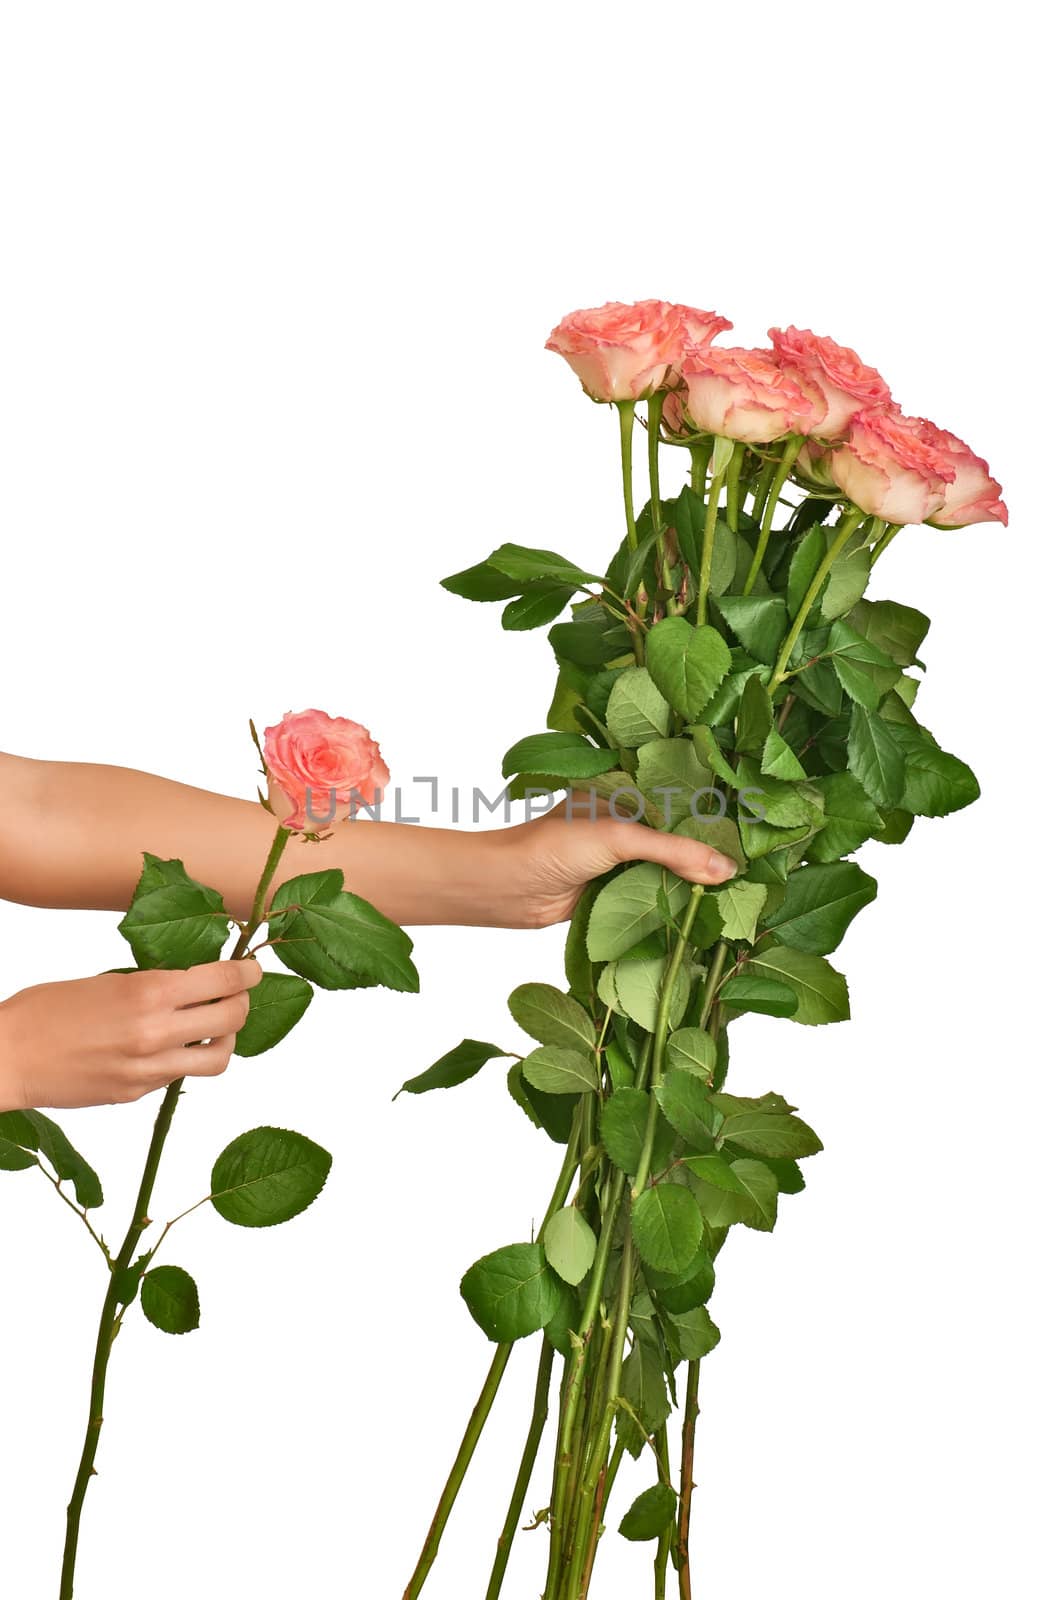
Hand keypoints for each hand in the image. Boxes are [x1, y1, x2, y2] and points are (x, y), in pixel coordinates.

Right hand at [0, 961, 262, 1111]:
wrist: (7, 1057)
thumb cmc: (46, 1010)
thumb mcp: (105, 982)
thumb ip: (151, 983)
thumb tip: (189, 981)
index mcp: (148, 992)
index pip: (223, 979)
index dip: (247, 972)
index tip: (253, 968)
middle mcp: (156, 1032)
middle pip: (232, 1018)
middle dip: (243, 1002)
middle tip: (238, 995)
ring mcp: (148, 1069)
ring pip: (218, 1059)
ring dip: (225, 1040)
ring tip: (215, 1029)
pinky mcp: (136, 1094)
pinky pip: (179, 1077)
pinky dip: (185, 1060)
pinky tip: (170, 1048)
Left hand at [493, 800, 736, 928]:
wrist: (508, 887)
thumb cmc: (554, 846)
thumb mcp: (620, 837)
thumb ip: (674, 851)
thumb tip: (726, 871)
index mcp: (624, 790)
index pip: (679, 795)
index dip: (712, 810)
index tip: (752, 822)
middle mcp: (625, 819)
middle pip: (677, 834)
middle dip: (707, 849)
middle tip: (752, 860)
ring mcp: (619, 855)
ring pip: (667, 866)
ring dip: (692, 879)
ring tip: (738, 887)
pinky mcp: (613, 888)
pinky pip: (652, 893)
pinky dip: (672, 900)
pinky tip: (702, 906)